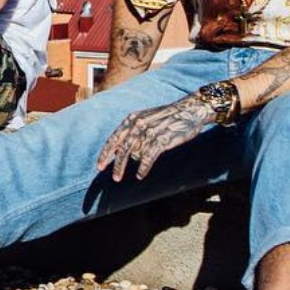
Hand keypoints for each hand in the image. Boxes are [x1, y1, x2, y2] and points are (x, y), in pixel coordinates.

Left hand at [96, 91, 220, 180]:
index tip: (99, 167)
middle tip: (115, 178)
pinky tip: (140, 175)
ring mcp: (150, 131)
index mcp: (132, 119)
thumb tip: (118, 150)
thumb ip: (132, 132)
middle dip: (117, 165)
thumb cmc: (166, 118)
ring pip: (135, 154)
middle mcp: (138, 124)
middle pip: (122, 149)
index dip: (105, 154)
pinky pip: (149, 157)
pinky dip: (144, 167)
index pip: (114, 138)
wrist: (190, 110)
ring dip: (131, 166)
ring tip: (132, 176)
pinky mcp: (163, 139)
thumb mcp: (145, 119)